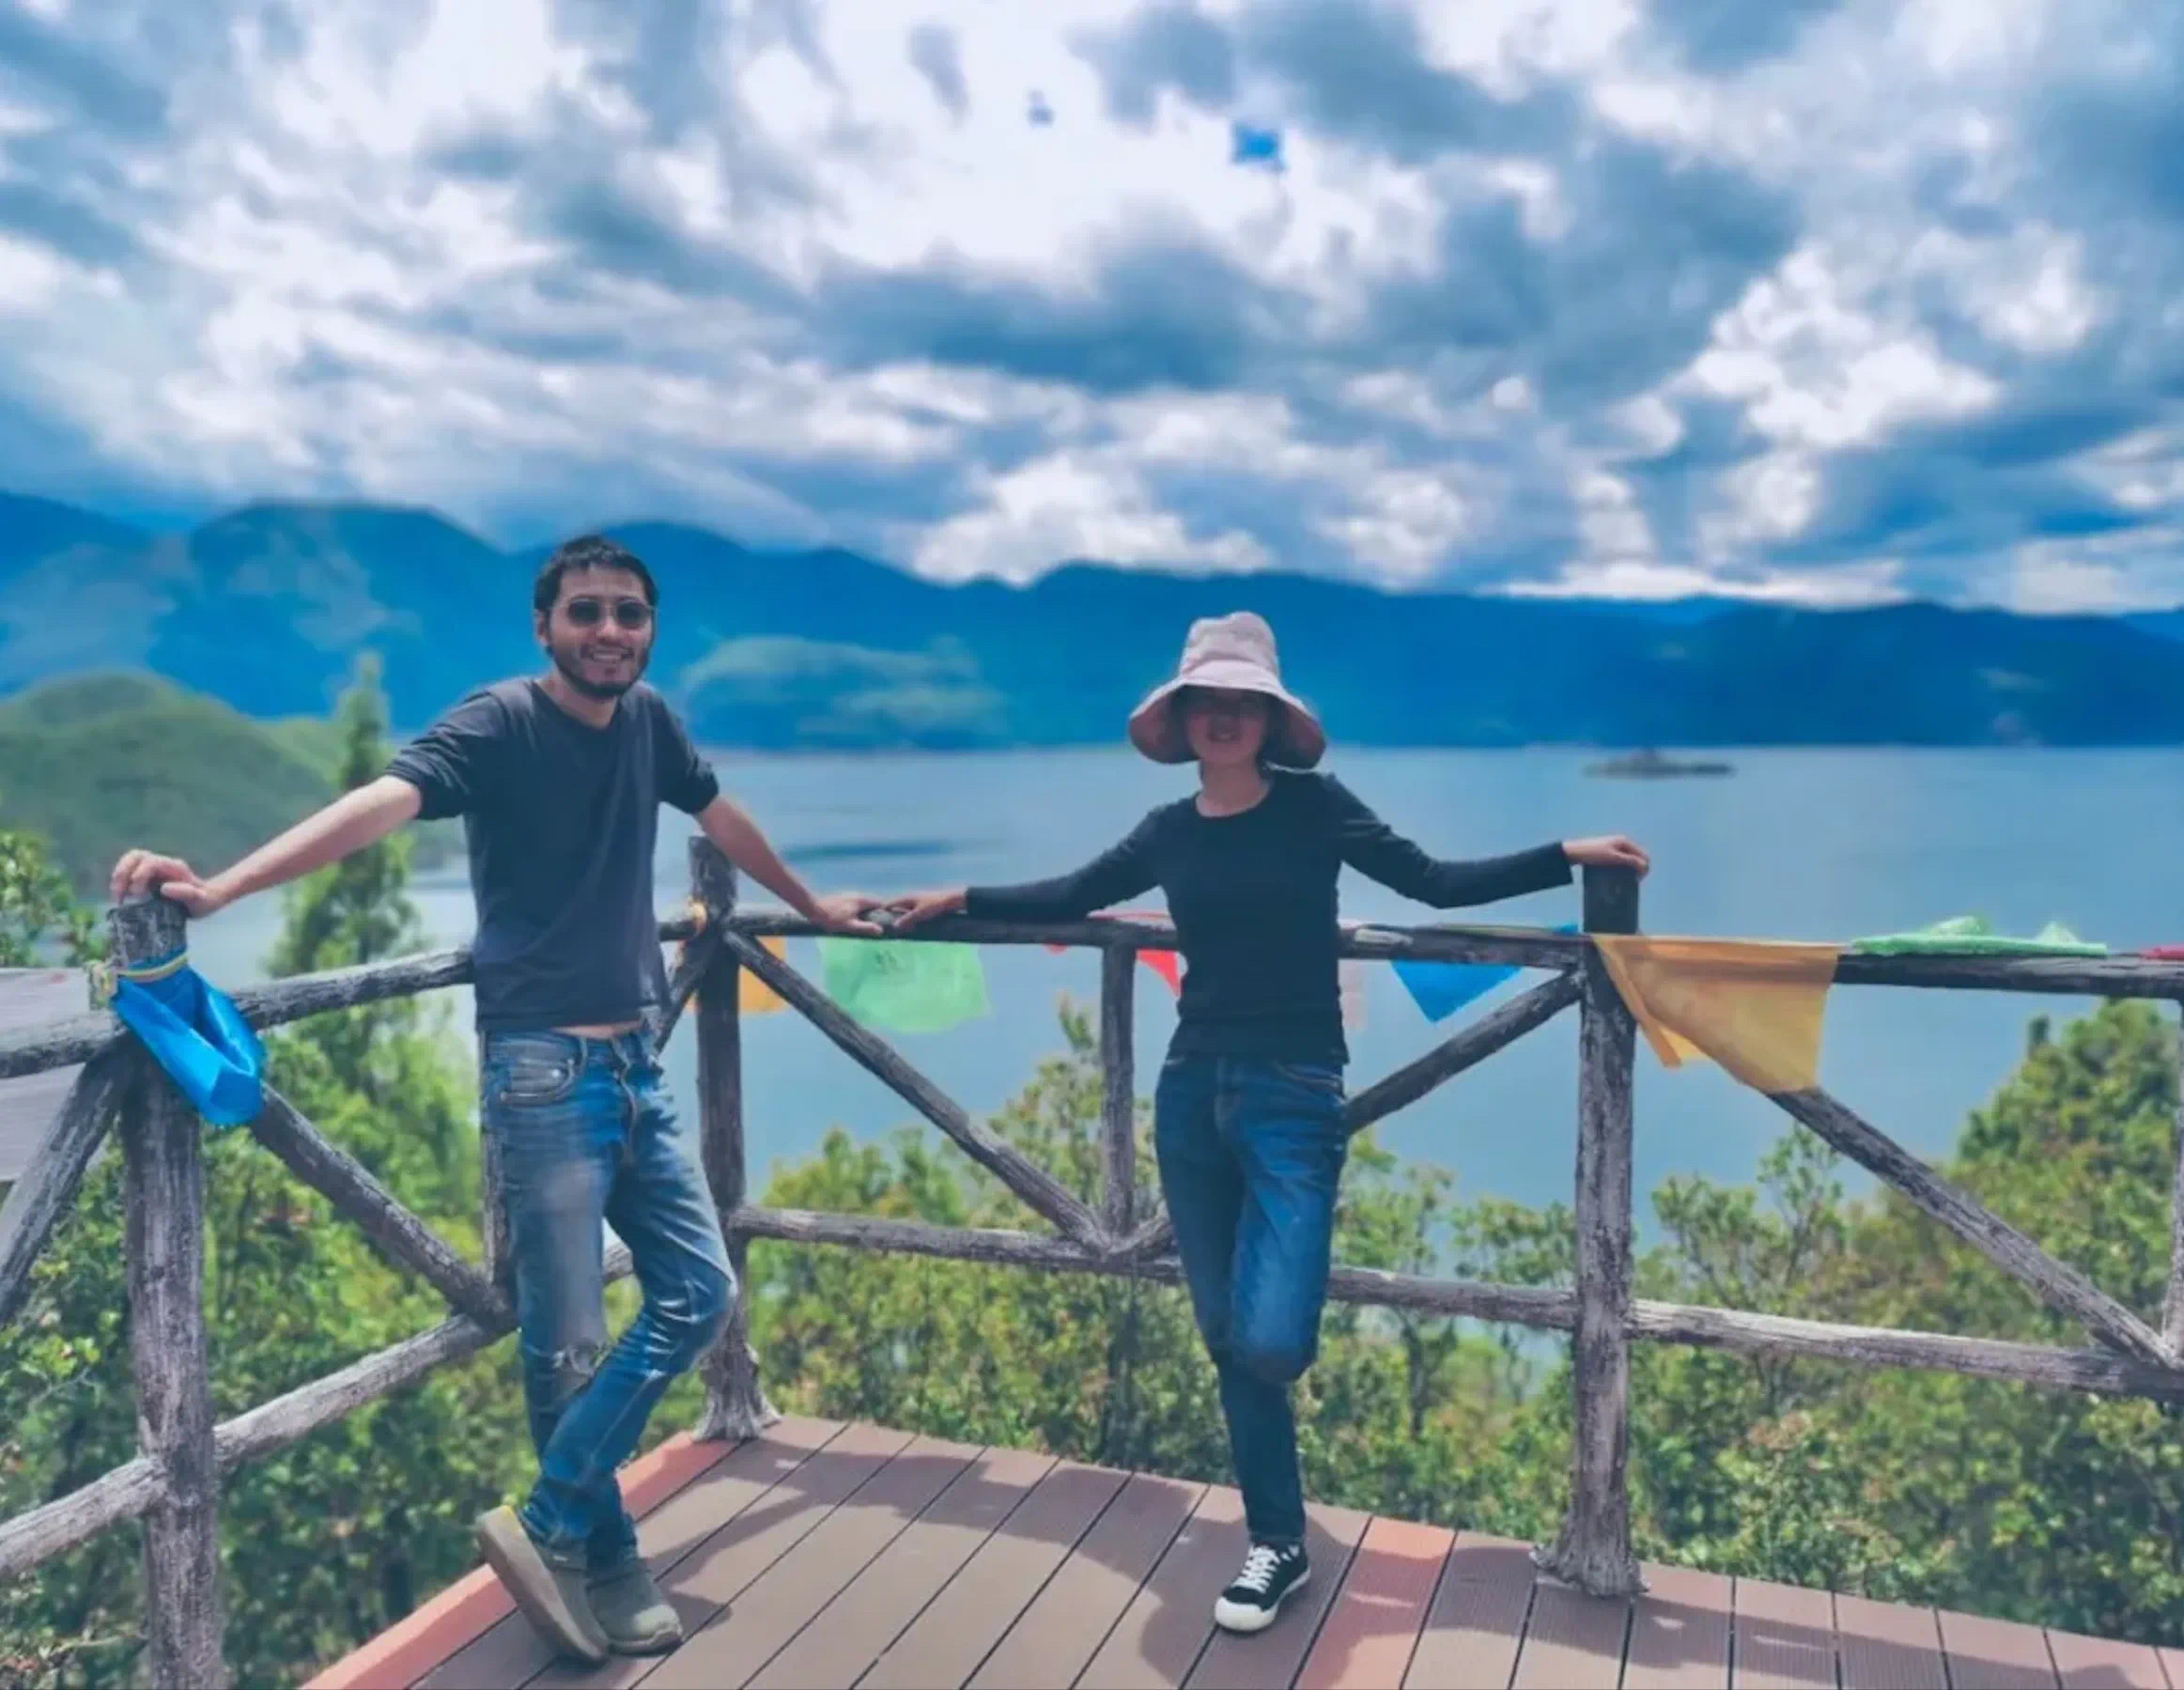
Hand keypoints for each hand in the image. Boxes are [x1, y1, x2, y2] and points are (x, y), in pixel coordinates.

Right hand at [108, 849, 231, 916]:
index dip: (140, 875)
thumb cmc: (203, 901)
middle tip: (119, 893)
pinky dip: (120, 881)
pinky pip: (128, 871)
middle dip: (123, 872)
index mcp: (174, 867)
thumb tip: (164, 888)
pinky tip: (120, 897)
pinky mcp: (146, 876)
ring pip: (129, 861)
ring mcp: (153, 868)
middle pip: (136, 855)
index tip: (137, 894)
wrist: (205, 899)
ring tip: (117, 895)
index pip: (151, 862)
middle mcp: (162, 864)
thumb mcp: (200, 900)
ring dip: (119, 876)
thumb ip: (186, 893)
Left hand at [809, 892, 884, 935]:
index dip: (885, 912)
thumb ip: (866, 927)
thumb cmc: (833, 919)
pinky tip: (853, 918)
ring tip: (865, 924)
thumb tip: (881, 930)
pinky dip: (858, 910)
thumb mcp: (850, 926)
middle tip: (876, 925)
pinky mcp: (843, 897)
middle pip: (872, 903)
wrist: (814, 909)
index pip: (880, 904)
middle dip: (876, 913)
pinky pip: (856, 903)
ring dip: (866, 912)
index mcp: (862, 900)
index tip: (886, 922)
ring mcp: (849, 895)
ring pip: (863, 903)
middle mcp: (858, 895)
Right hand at [885, 887, 966, 930]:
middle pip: (896, 907)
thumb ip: (907, 920)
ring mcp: (918, 901)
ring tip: (894, 929)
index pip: (889, 904)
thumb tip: (893, 927)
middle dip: (889, 916)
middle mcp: (910, 898)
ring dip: (899, 918)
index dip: (881, 912)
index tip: (873, 921)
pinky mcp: (925, 906)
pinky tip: (910, 925)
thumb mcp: (921, 914)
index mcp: (907, 898)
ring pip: (904, 910)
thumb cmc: (936, 905)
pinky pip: (912, 912)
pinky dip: (909, 918)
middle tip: (882, 927)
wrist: (954, 899)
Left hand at [1562, 835, 1650, 877]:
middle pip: (1638, 857)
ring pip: (1629, 860)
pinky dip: (1623, 868)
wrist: (1573, 852)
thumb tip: (1645, 866)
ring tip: (1626, 880)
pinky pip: (1621, 861)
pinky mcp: (1608, 853)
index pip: (1643, 855)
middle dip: (1639, 869)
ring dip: (1631, 869)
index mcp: (1625, 842)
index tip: (1637, 880)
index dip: (1644, 868)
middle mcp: (1622, 843)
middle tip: (1633, 881)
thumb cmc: (1593, 854)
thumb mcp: (1613, 857)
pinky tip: (1618, 876)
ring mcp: (1615, 848)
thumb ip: (1630, 860)